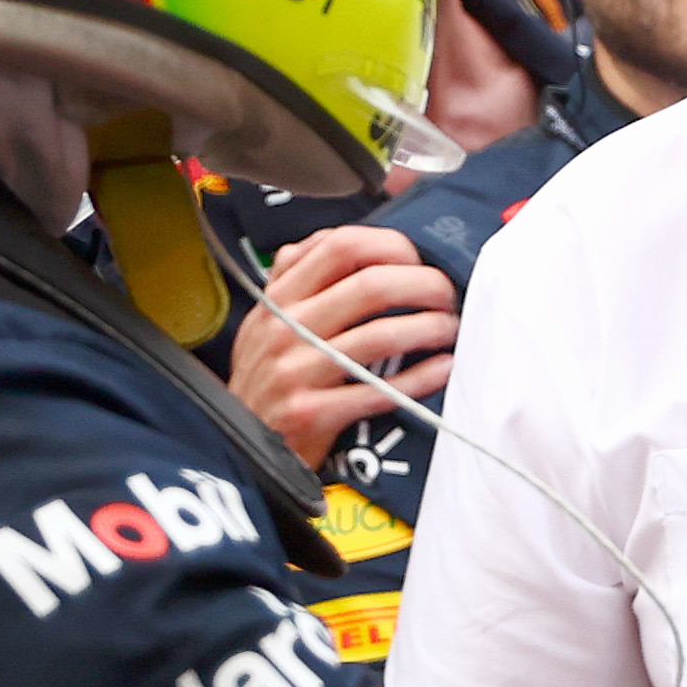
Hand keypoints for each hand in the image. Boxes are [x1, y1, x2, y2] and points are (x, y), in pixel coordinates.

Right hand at [230, 223, 457, 465]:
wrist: (236, 446)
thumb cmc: (265, 379)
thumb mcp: (267, 320)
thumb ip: (299, 277)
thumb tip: (346, 240)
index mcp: (279, 297)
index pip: (340, 245)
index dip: (391, 245)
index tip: (419, 258)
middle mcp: (286, 327)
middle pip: (370, 285)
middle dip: (424, 284)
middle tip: (448, 294)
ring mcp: (297, 371)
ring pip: (380, 336)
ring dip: (429, 328)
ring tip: (450, 329)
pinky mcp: (312, 413)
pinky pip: (379, 390)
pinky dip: (420, 377)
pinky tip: (442, 368)